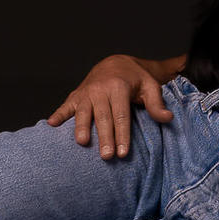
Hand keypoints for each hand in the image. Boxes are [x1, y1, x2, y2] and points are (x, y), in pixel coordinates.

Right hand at [46, 54, 174, 158]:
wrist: (115, 62)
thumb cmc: (135, 78)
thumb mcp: (150, 86)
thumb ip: (156, 103)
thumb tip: (167, 118)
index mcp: (119, 87)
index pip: (122, 116)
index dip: (123, 135)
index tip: (124, 153)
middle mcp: (100, 89)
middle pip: (103, 117)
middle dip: (104, 137)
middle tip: (106, 157)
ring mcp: (86, 92)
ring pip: (83, 112)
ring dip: (81, 127)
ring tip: (82, 143)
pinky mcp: (76, 95)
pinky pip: (65, 106)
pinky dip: (58, 114)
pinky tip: (51, 125)